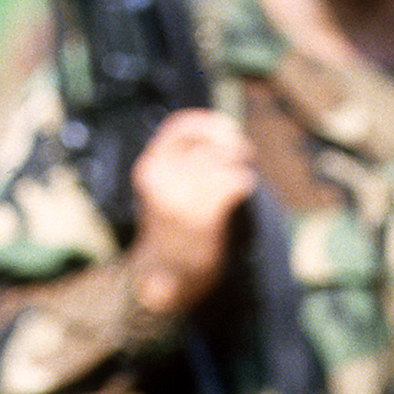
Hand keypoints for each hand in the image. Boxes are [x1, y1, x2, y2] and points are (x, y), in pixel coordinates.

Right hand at [128, 108, 260, 314]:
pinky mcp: (203, 217)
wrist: (164, 271)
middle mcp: (161, 179)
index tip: (228, 127)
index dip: (207, 122)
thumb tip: (217, 129)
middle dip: (230, 143)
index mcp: (148, 167)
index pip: (178, 127)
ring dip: (237, 163)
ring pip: (221, 162)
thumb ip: (179, 157)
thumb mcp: (160, 184)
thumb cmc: (169, 223)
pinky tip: (242, 188)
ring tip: (240, 173)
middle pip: (206, 144)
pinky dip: (242, 181)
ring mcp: (181, 199)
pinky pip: (232, 183)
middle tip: (244, 150)